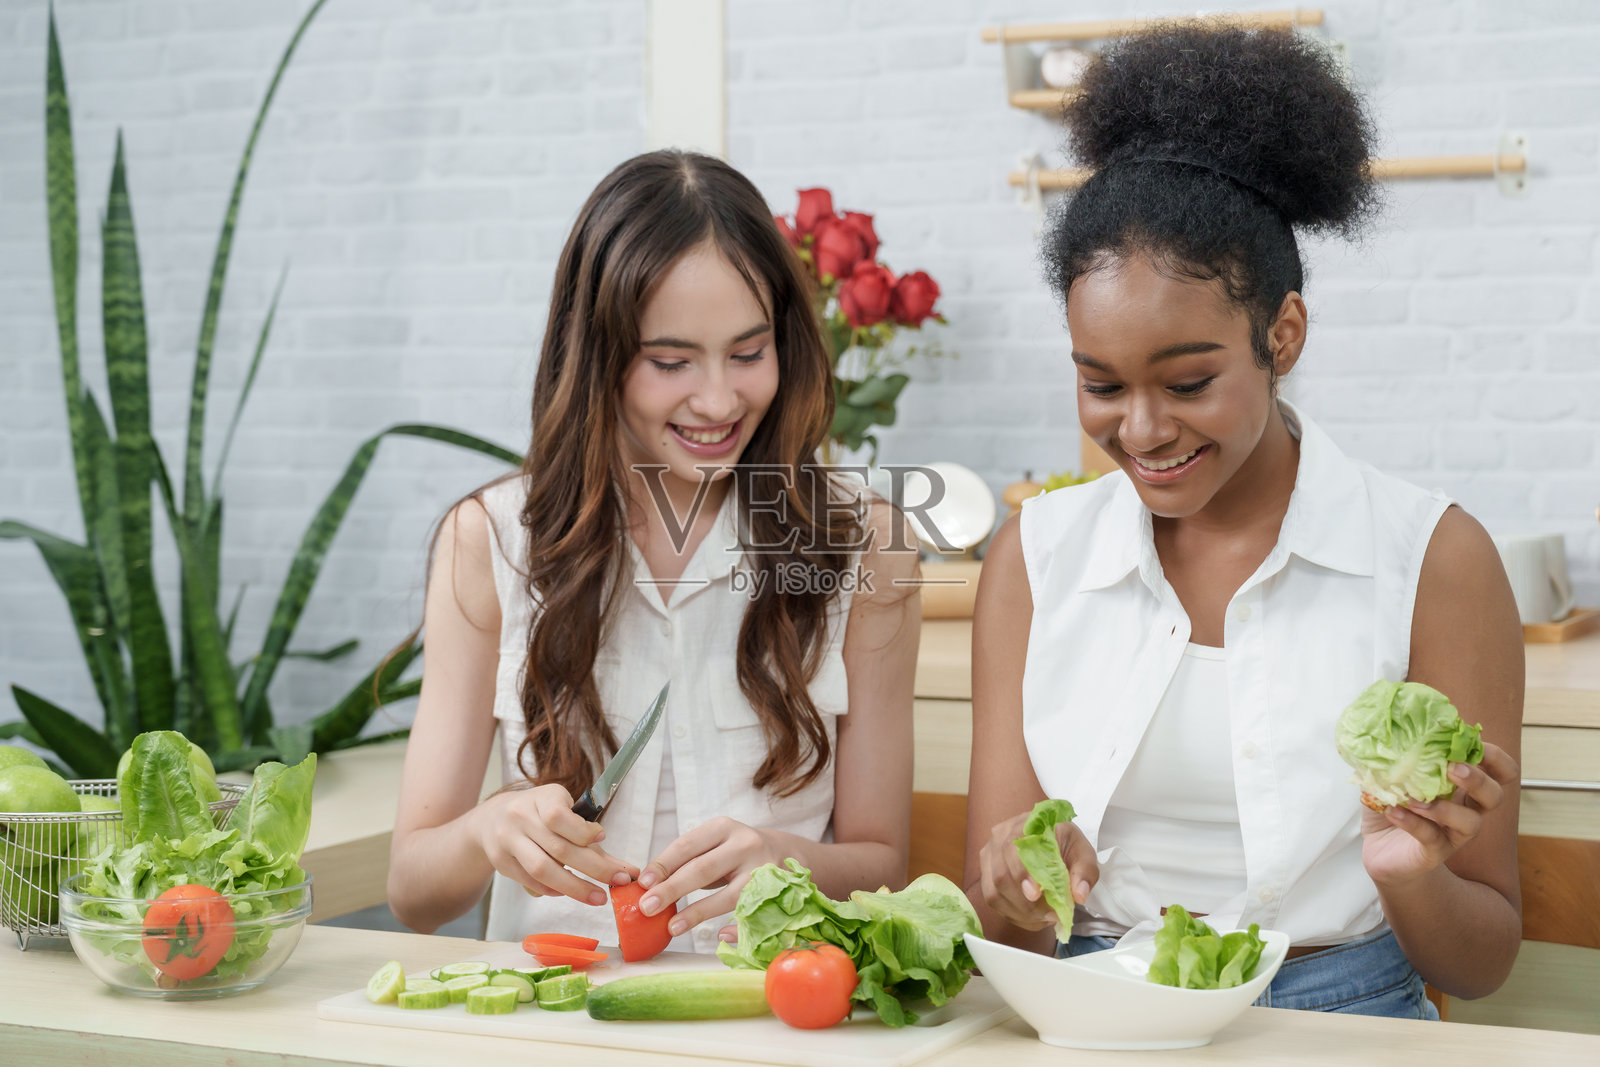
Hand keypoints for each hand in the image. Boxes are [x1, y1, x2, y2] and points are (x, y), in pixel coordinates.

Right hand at [472, 783, 637, 904]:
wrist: (493, 818)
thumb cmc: (539, 812)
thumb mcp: (562, 809)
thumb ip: (590, 835)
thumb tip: (626, 868)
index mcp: (540, 798)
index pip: (559, 817)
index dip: (582, 831)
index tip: (603, 839)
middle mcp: (520, 817)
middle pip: (558, 848)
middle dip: (593, 868)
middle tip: (618, 881)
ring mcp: (507, 841)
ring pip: (542, 870)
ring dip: (574, 887)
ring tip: (598, 898)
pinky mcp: (501, 862)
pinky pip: (531, 882)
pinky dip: (553, 889)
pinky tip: (570, 892)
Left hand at [633, 817, 776, 936]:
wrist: (786, 853)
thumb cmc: (735, 852)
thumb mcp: (715, 844)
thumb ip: (687, 860)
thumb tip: (649, 885)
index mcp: (723, 828)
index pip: (687, 845)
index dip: (663, 864)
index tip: (643, 882)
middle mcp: (745, 844)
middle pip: (703, 869)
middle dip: (672, 889)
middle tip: (647, 907)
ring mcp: (762, 869)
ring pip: (726, 895)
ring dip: (696, 913)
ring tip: (672, 927)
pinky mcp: (774, 893)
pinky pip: (751, 915)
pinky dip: (735, 927)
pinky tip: (720, 936)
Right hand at [978, 809, 1098, 931]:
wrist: (1052, 840)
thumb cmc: (1065, 844)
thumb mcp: (1083, 853)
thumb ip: (1085, 872)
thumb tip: (1079, 895)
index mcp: (1023, 825)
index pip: (1012, 849)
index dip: (1021, 874)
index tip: (1035, 894)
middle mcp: (999, 838)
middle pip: (1000, 876)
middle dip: (1025, 903)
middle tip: (1050, 914)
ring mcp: (989, 857)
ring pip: (993, 892)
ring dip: (1020, 912)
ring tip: (1044, 917)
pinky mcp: (987, 874)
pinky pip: (993, 901)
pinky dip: (1013, 915)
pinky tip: (1033, 917)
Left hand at [1361, 742, 1517, 888]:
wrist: (1378, 852)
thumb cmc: (1392, 808)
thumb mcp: (1389, 778)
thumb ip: (1393, 759)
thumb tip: (1386, 734)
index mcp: (1461, 787)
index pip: (1499, 772)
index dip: (1495, 757)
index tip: (1475, 743)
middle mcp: (1465, 811)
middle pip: (1495, 796)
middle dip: (1478, 779)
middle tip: (1451, 768)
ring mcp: (1452, 834)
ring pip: (1471, 823)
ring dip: (1444, 808)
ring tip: (1413, 799)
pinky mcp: (1435, 852)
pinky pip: (1433, 838)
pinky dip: (1413, 823)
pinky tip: (1394, 811)